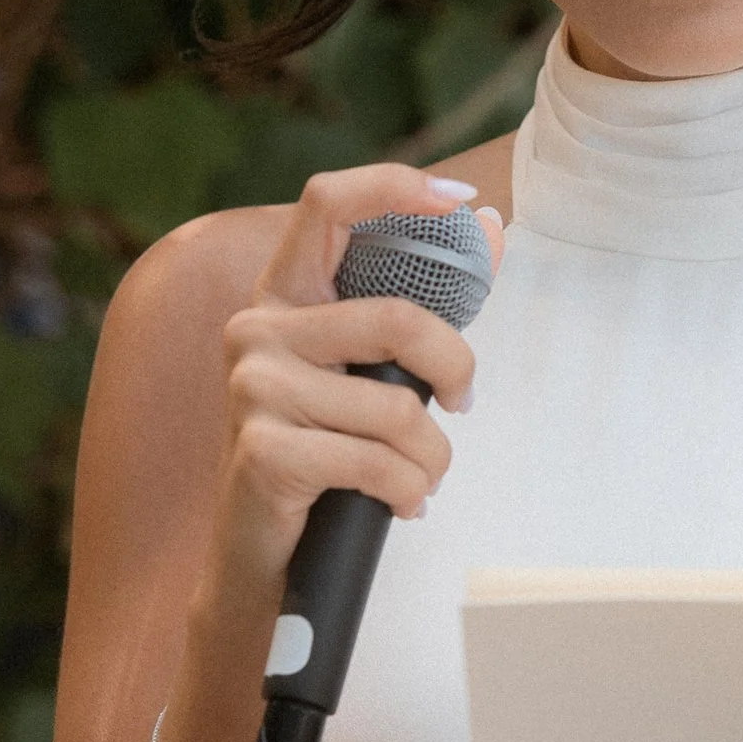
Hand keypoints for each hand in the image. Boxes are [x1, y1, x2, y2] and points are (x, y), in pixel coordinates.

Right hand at [200, 165, 498, 633]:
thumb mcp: (370, 370)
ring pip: (397, 407)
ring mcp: (253, 388)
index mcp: (285, 294)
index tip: (457, 202)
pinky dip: (408, 492)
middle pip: (396, 317)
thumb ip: (423, 300)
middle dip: (454, 367)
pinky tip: (401, 504)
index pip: (327, 203)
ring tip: (420, 476)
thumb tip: (488, 223)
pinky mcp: (263, 450)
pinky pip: (376, 462)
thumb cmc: (327, 451)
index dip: (393, 187)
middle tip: (463, 401)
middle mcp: (257, 328)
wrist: (263, 554)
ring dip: (432, 456)